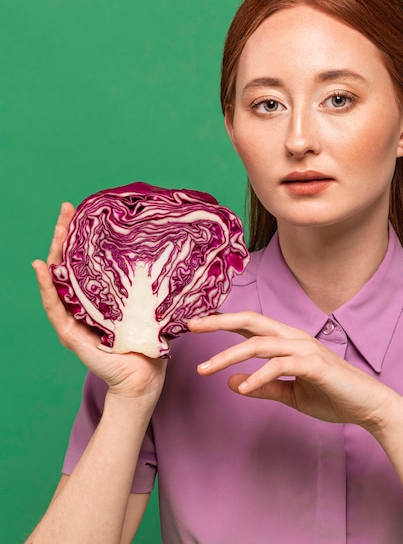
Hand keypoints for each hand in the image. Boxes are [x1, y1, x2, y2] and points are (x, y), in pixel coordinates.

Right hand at [32, 203, 165, 403]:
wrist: (143, 377)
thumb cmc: (149, 344)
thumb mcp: (152, 308)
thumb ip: (153, 287)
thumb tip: (175, 258)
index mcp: (99, 298)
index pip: (86, 261)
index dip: (83, 236)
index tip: (85, 210)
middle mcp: (83, 305)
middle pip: (68, 264)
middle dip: (66, 235)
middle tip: (67, 209)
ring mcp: (73, 318)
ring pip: (58, 280)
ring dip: (55, 252)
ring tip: (57, 227)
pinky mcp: (70, 334)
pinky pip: (55, 307)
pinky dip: (46, 287)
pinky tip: (42, 267)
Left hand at [190, 311, 402, 432]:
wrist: (369, 405)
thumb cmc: (332, 395)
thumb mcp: (290, 393)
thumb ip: (263, 386)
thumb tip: (232, 382)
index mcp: (288, 341)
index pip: (250, 326)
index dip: (223, 322)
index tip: (196, 325)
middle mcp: (295, 338)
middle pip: (252, 321)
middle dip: (220, 321)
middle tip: (191, 325)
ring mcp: (305, 349)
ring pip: (260, 344)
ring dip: (230, 355)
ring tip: (206, 369)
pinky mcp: (315, 364)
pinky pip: (280, 366)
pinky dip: (259, 377)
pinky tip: (243, 387)